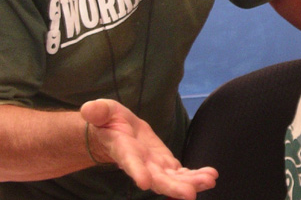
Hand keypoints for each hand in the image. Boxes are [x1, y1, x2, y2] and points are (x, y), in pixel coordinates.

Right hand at [80, 99, 217, 199]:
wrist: (117, 133)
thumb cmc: (108, 121)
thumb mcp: (102, 111)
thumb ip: (98, 111)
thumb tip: (89, 109)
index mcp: (124, 151)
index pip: (130, 163)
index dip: (137, 172)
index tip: (145, 183)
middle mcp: (141, 165)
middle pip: (157, 179)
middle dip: (173, 187)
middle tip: (190, 194)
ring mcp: (155, 167)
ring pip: (174, 179)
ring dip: (191, 182)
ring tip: (209, 181)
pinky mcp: (167, 165)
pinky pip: (182, 173)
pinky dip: (195, 176)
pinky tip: (210, 177)